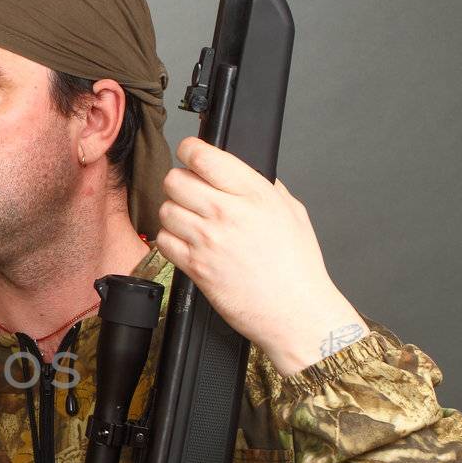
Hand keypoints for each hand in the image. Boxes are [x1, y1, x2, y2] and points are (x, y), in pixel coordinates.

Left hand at [156, 137, 366, 374]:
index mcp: (254, 193)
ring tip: (192, 222)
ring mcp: (208, 240)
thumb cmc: (298, 267)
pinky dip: (171, 241)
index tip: (190, 155)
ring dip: (174, 213)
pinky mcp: (195, 266)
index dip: (190, 151)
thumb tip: (242, 173)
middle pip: (175, 180)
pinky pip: (163, 241)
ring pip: (166, 209)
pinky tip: (189, 244)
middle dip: (179, 183)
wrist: (295, 311)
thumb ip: (264, 187)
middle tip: (190, 193)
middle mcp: (228, 212)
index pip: (203, 156)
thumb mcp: (292, 212)